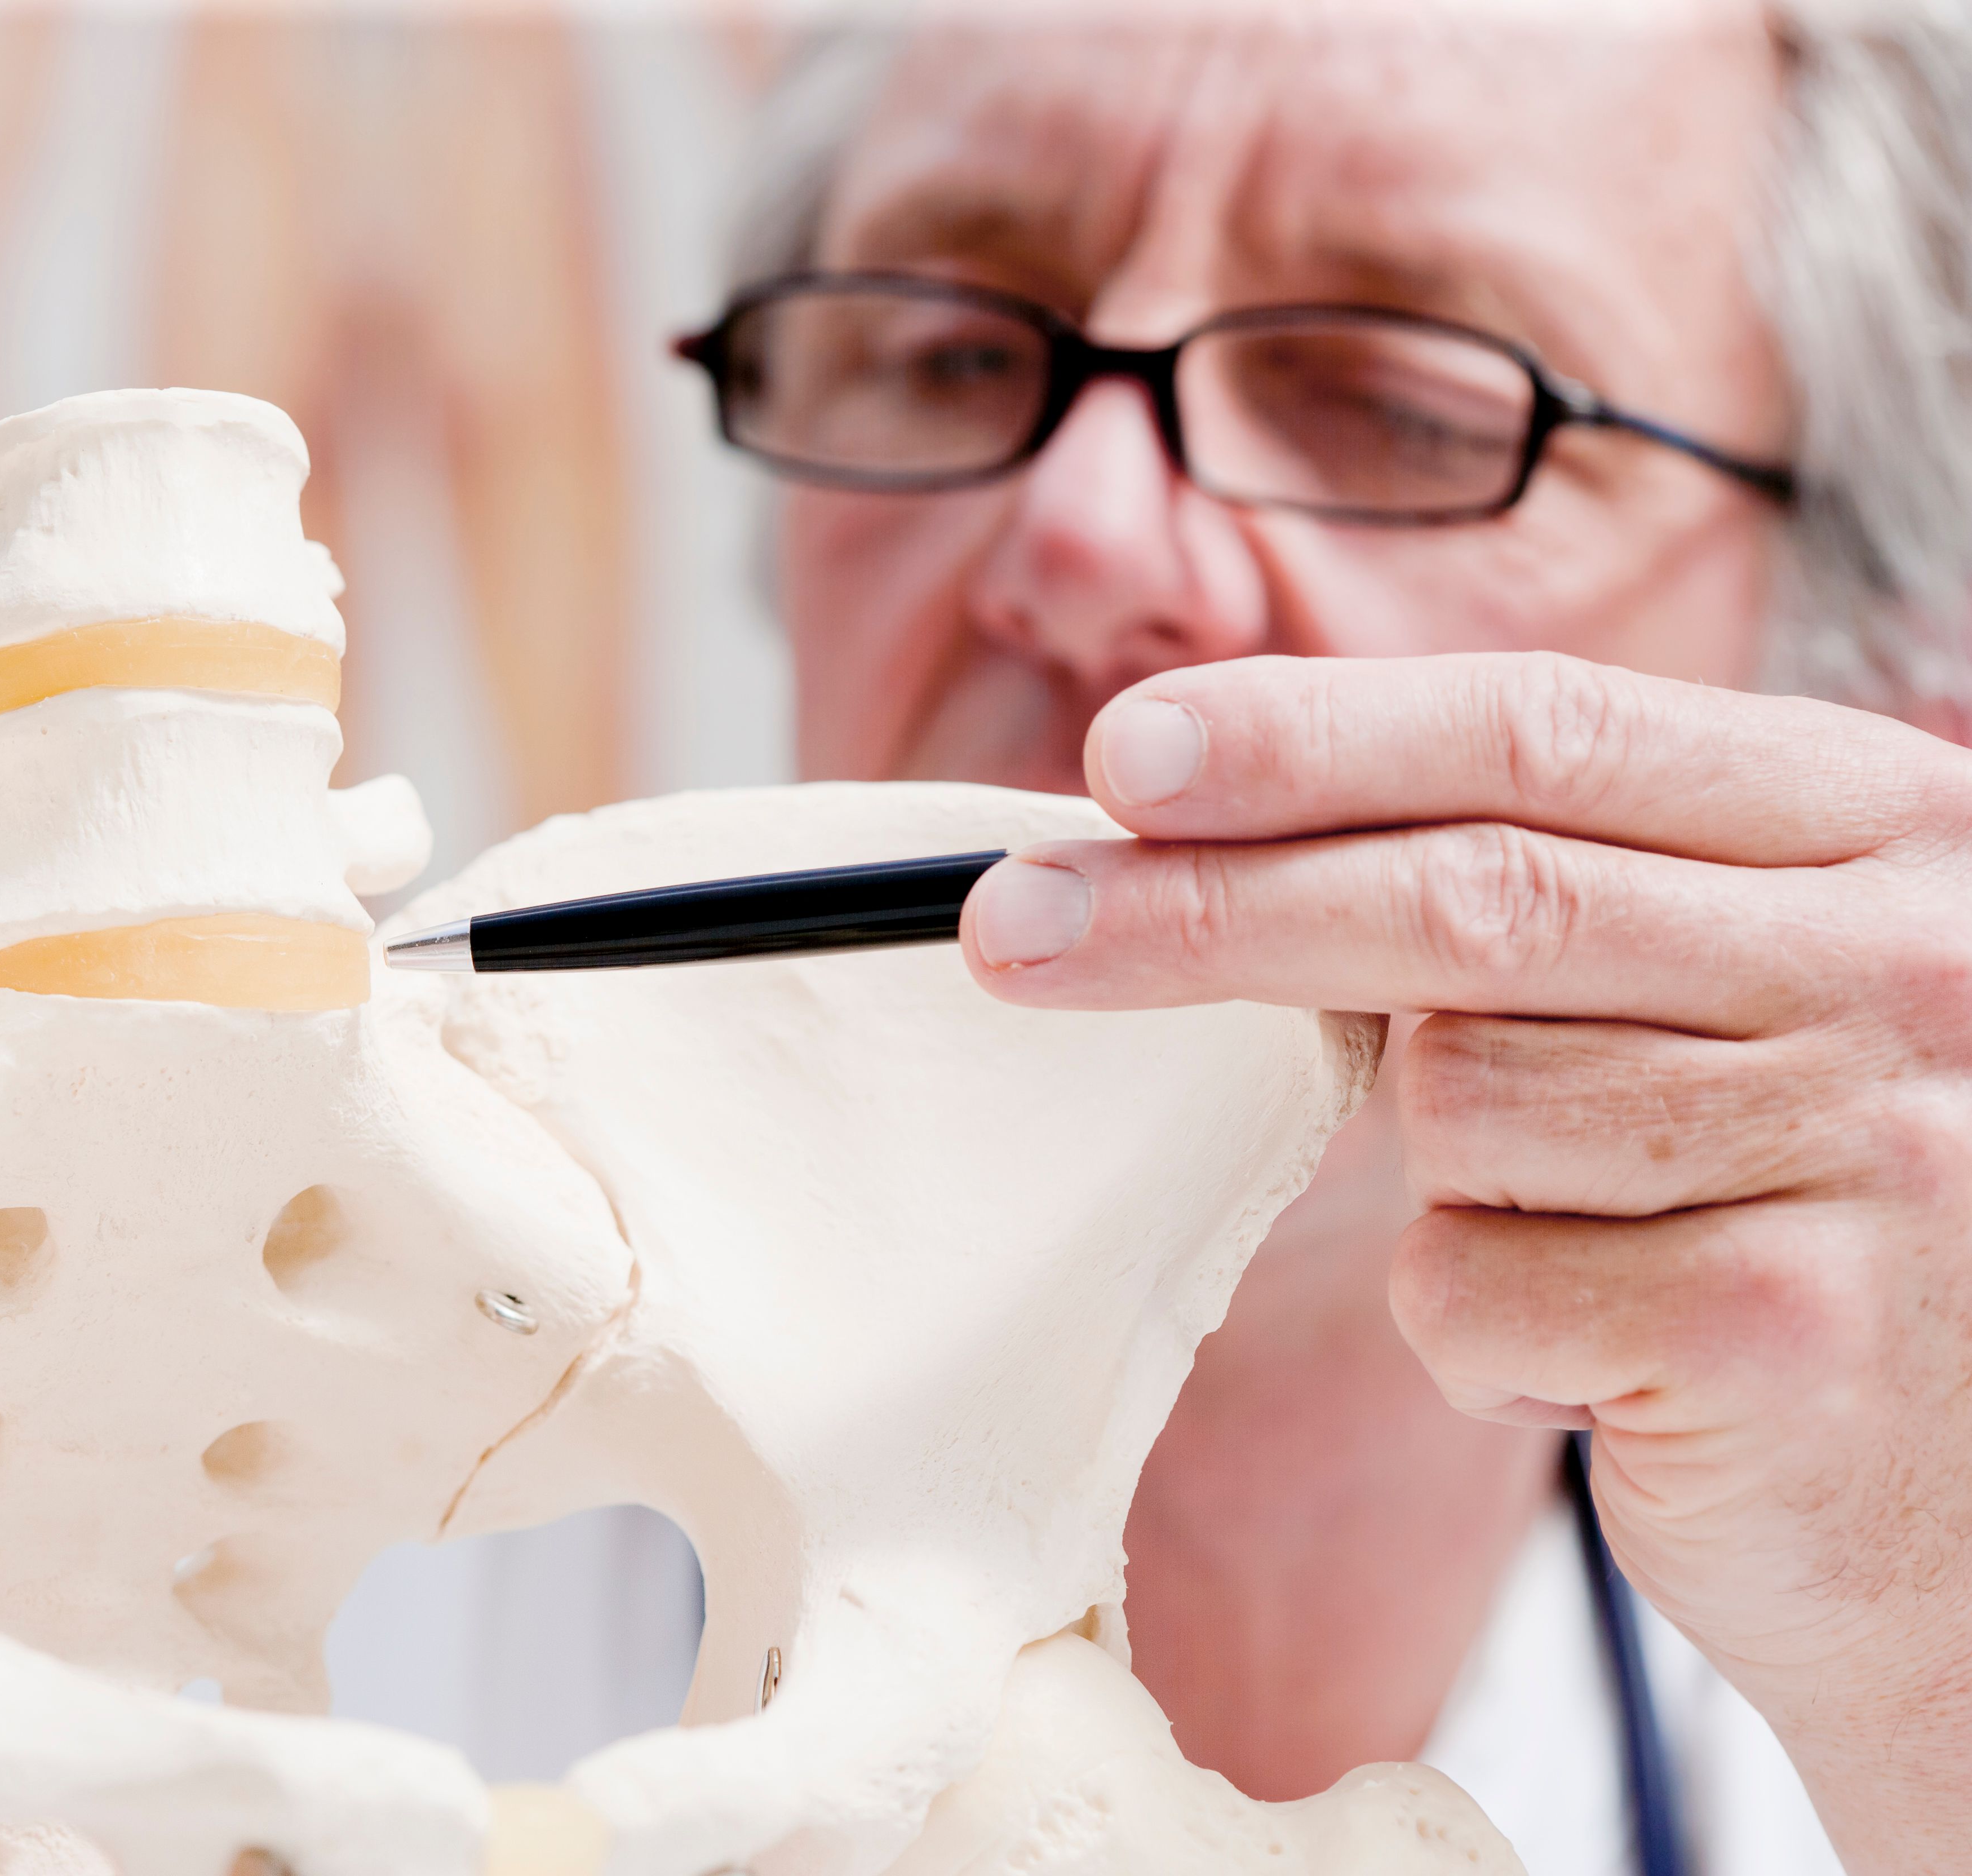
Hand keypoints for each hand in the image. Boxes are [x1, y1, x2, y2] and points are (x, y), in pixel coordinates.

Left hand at [959, 651, 1971, 1875]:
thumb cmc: (1807, 1221)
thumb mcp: (1733, 1001)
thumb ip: (1547, 903)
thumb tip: (1200, 840)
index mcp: (1875, 832)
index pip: (1542, 731)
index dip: (1311, 735)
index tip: (1122, 754)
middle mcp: (1896, 963)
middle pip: (1463, 896)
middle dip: (1203, 909)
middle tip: (1012, 925)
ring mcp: (1862, 1144)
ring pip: (1454, 1107)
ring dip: (1447, 1187)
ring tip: (1585, 1247)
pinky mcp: (1786, 1327)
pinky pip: (1476, 1290)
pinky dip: (1483, 1337)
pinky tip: (1609, 1370)